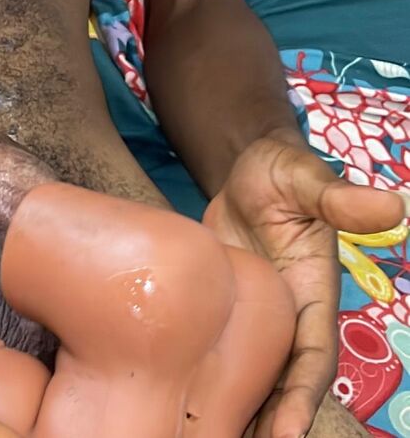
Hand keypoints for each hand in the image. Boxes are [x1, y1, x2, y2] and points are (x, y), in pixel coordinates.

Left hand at [204, 133, 405, 437]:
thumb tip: (391, 205)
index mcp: (314, 293)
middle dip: (271, 420)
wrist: (248, 167)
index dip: (303, 396)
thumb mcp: (305, 178)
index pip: (314, 355)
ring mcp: (257, 313)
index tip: (287, 436)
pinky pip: (222, 348)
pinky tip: (187, 400)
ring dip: (241, 408)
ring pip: (253, 371)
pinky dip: (212, 376)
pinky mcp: (225, 305)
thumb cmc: (282, 170)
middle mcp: (289, 313)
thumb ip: (337, 197)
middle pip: (284, 380)